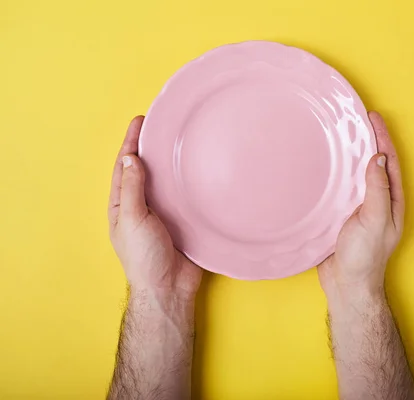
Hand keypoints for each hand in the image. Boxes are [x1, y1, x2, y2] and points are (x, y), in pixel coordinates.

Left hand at [108, 116, 201, 297]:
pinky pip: (185, 195)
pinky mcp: (183, 221)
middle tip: (161, 124)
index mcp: (123, 205)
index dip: (131, 143)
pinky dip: (188, 181)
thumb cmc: (144, 258)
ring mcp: (163, 214)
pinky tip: (197, 170)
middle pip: (145, 170)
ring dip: (170, 162)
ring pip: (165, 181)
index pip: (124, 166)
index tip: (140, 121)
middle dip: (150, 147)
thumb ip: (132, 189)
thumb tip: (130, 159)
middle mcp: (141, 206)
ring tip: (180, 140)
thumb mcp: (132, 219)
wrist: (169, 288)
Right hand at [318, 111, 403, 299]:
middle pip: (374, 164)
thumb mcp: (375, 220)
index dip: (382, 138)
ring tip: (341, 134)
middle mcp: (377, 201)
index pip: (389, 162)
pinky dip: (335, 172)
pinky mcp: (341, 215)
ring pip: (356, 174)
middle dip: (367, 140)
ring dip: (351, 155)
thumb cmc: (364, 257)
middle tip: (355, 118)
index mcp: (391, 201)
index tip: (372, 117)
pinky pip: (340, 187)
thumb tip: (378, 158)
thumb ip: (377, 190)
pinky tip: (325, 165)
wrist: (346, 285)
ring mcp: (359, 208)